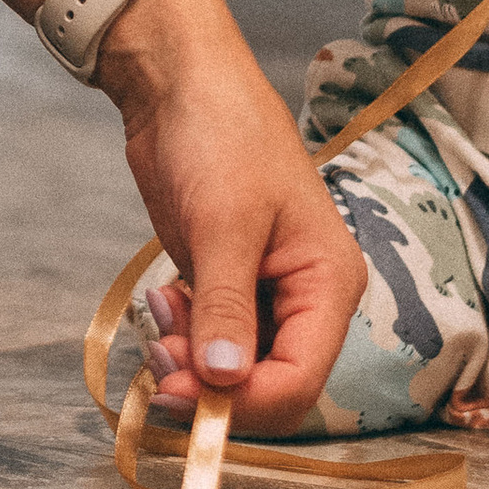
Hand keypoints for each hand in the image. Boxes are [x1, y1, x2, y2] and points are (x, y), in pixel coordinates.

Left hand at [95, 0, 364, 424]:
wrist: (180, 87)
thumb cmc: (221, 136)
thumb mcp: (224, 223)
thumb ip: (227, 306)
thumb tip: (223, 380)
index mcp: (329, 282)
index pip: (300, 380)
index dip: (244, 401)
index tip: (184, 391)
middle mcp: (306, 298)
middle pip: (268, 385)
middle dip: (212, 385)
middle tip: (159, 357)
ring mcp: (266, 294)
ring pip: (235, 370)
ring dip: (191, 360)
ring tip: (162, 313)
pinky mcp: (228, 287)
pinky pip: (211, 342)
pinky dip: (184, 337)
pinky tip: (165, 302)